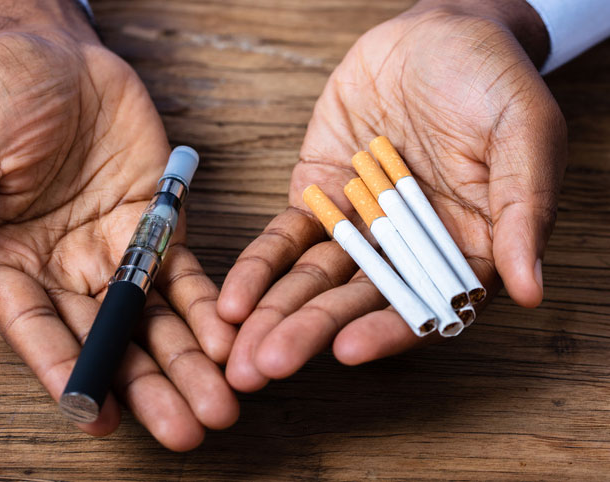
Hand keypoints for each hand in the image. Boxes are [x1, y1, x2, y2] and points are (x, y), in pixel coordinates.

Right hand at [0, 0, 236, 449]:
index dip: (66, 372)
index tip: (94, 415)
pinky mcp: (157, 230)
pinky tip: (230, 341)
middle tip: (186, 429)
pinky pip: (185, 278)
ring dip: (188, 364)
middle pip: (108, 342)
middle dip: (148, 387)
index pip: (36, 330)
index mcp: (5, 263)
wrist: (61, 55)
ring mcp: (114, 254)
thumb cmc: (1, 94)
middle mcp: (62, 271)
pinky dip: (207, 310)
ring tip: (221, 404)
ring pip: (154, 322)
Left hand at [219, 0, 566, 390]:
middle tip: (264, 367)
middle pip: (356, 303)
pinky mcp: (317, 200)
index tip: (348, 349)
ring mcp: (358, 227)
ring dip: (274, 315)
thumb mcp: (524, 133)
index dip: (387, 331)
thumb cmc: (492, 80)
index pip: (425, 306)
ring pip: (312, 280)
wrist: (436, 35)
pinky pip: (286, 239)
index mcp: (464, 251)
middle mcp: (407, 251)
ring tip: (237, 351)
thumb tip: (531, 288)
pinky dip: (260, 268)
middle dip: (308, 333)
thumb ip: (525, 208)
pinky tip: (233, 300)